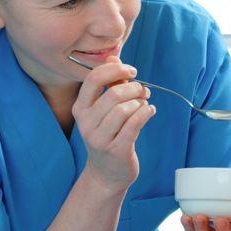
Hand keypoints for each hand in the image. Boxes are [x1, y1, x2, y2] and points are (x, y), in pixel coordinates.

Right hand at [73, 56, 155, 193]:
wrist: (107, 173)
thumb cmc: (108, 135)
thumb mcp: (103, 110)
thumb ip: (109, 84)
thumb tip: (114, 57)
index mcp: (80, 108)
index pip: (93, 79)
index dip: (115, 70)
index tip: (130, 71)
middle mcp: (86, 123)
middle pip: (113, 94)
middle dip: (134, 88)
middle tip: (144, 90)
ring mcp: (100, 138)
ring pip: (125, 109)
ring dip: (140, 102)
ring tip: (145, 103)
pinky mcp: (117, 149)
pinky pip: (135, 123)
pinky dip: (146, 113)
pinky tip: (149, 111)